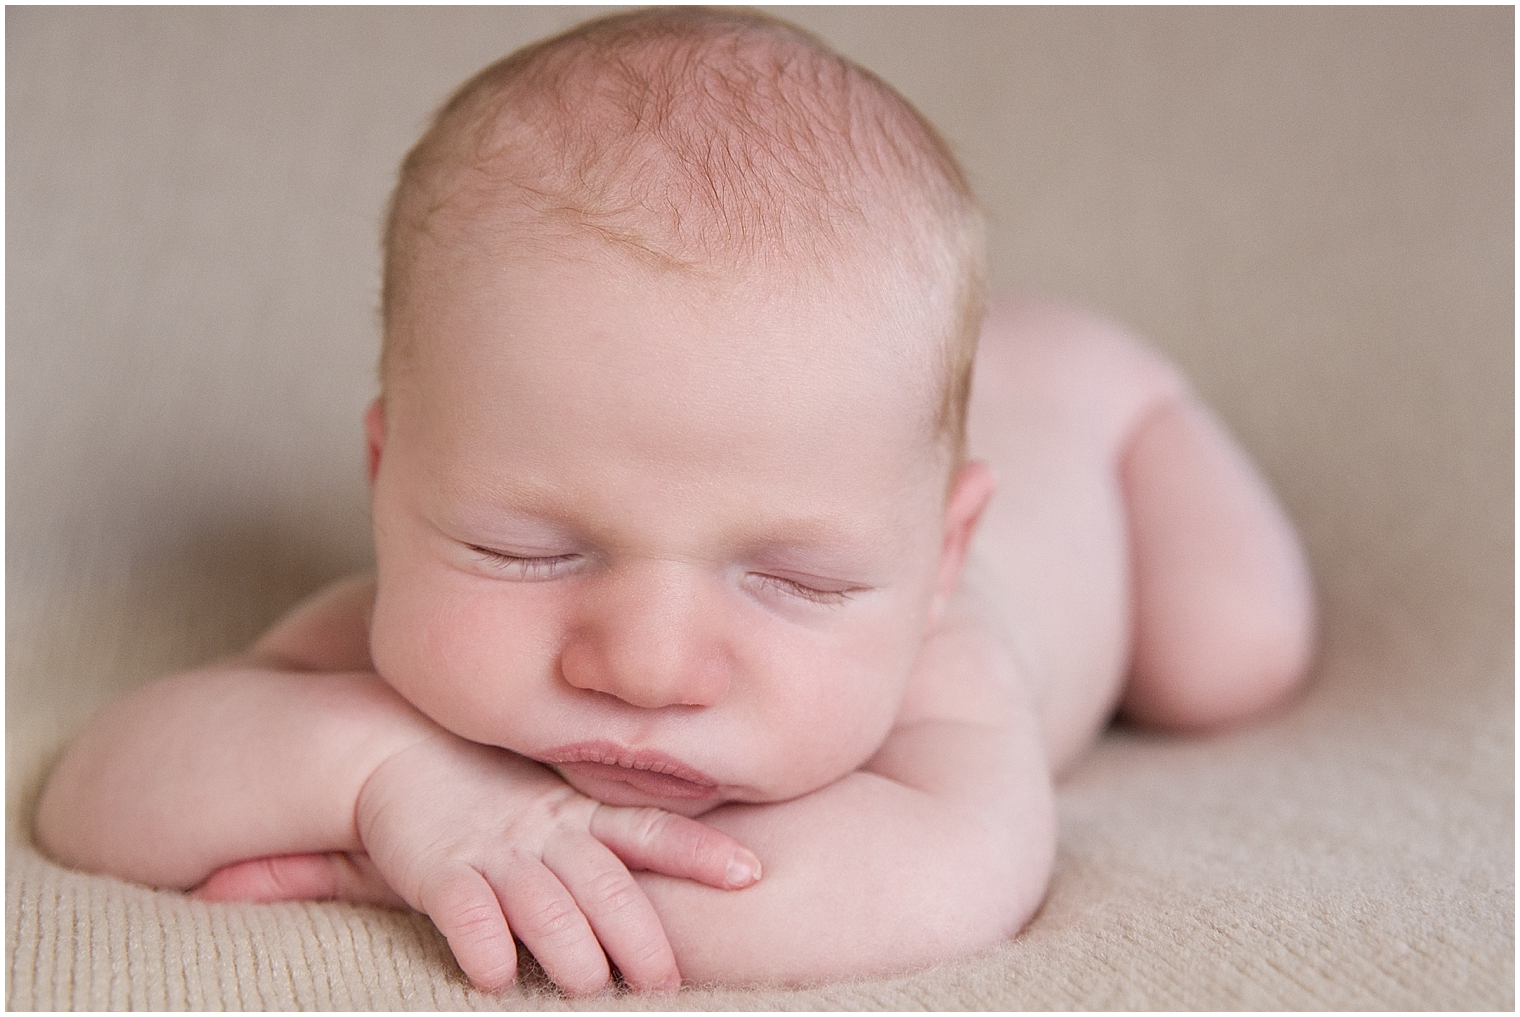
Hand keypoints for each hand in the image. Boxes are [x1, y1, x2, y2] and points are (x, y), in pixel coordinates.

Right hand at [198, 732, 759, 994]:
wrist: (393, 753)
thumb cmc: (491, 796)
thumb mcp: (558, 810)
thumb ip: (605, 842)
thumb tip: (684, 884)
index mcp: (582, 818)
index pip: (652, 833)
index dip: (700, 853)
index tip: (749, 872)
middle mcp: (548, 832)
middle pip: (605, 884)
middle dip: (639, 936)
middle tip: (664, 980)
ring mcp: (496, 850)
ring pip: (544, 904)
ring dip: (569, 948)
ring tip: (587, 985)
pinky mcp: (440, 870)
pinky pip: (466, 912)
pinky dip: (483, 946)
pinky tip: (498, 974)